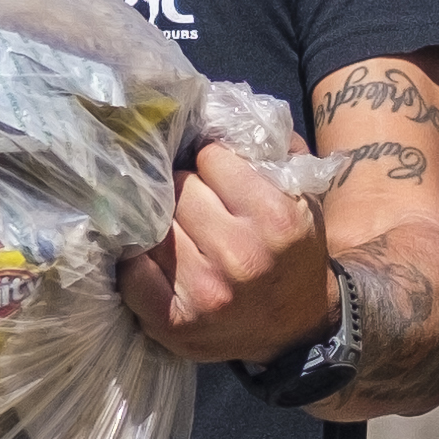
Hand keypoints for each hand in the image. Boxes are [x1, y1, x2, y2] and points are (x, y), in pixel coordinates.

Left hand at [126, 139, 340, 365]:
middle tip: (195, 205)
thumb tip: (226, 110)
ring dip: (162, 225)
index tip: (216, 176)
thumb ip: (278, 150)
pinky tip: (155, 260)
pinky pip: (132, 272)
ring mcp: (205, 292)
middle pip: (179, 189)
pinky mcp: (176, 322)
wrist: (299, 328)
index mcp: (276, 219)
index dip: (212, 164)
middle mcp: (241, 256)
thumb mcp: (306, 198)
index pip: (209, 158)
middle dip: (185, 191)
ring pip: (154, 227)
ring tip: (181, 233)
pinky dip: (137, 262)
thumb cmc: (295, 254)